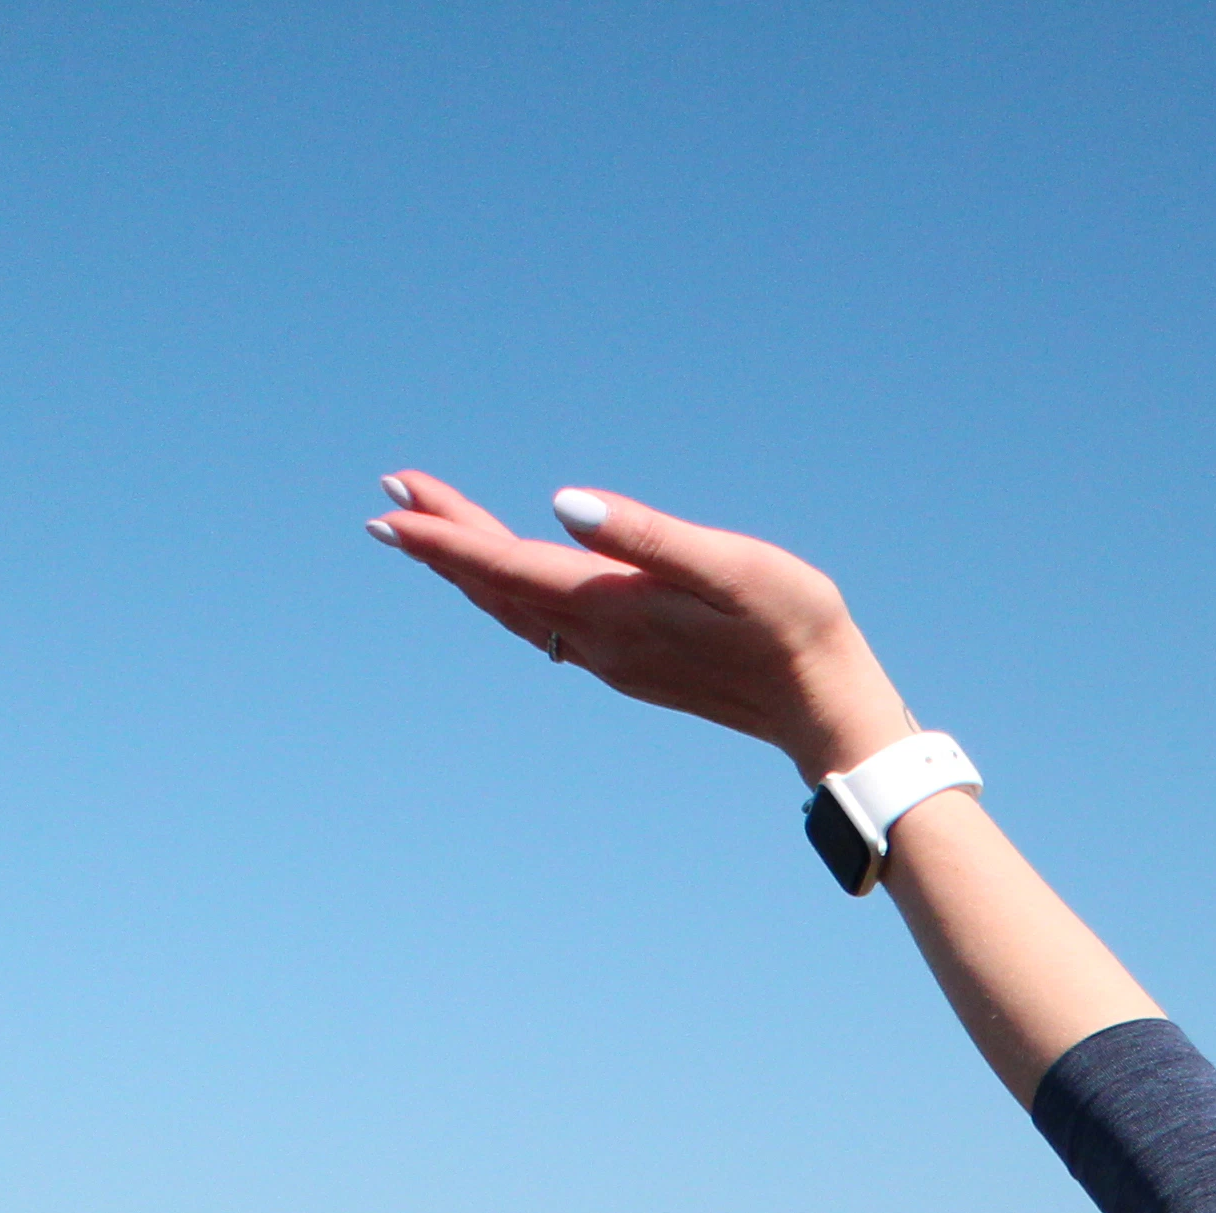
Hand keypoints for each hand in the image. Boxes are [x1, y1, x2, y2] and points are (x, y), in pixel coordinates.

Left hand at [365, 474, 919, 781]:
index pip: (507, 566)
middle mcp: (598, 640)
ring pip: (515, 610)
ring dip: (467, 569)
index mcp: (614, 607)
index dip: (445, 535)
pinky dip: (506, 592)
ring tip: (423, 534)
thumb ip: (643, 536)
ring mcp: (611, 658)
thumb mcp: (727, 564)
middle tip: (389, 501)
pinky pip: (544, 626)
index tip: (392, 506)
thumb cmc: (793, 624)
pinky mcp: (630, 664)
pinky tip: (501, 578)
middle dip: (441, 544)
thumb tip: (560, 506)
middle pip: (498, 587)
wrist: (826, 708)